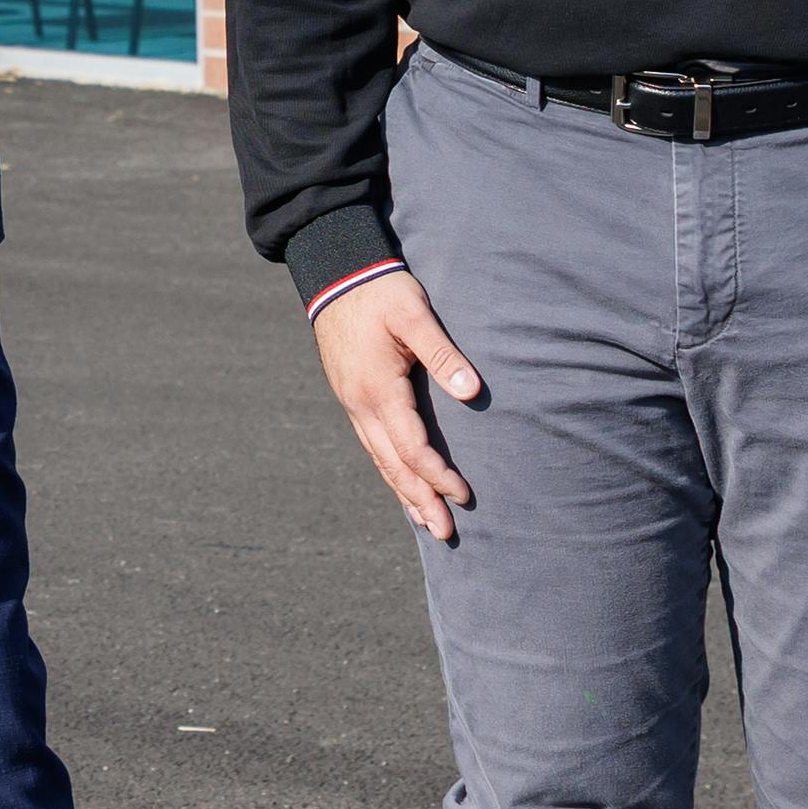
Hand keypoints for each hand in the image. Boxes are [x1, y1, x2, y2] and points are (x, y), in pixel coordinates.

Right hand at [308, 268, 482, 541]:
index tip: (465, 495)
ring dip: (404, 492)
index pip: (413, 447)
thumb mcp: (414, 315)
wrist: (336, 274)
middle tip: (445, 534)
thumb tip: (471, 391)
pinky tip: (400, 482)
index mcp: (377, 389)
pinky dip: (389, 470)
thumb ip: (442, 354)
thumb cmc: (381, 290)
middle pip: (393, 466)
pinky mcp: (351, 396)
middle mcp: (360, 404)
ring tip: (425, 522)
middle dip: (420, 501)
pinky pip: (372, 445)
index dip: (439, 475)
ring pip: (379, 459)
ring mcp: (352, 402)